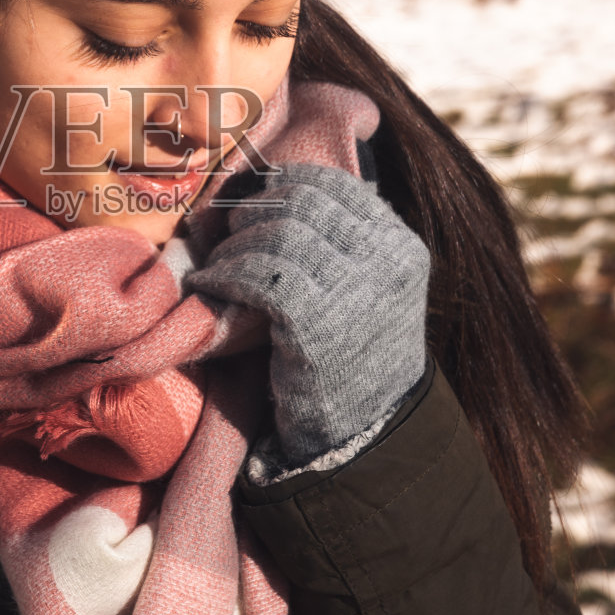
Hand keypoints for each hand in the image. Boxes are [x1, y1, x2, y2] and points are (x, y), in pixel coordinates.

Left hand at [186, 160, 430, 475]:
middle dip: (255, 212)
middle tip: (230, 232)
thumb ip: (341, 240)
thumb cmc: (351, 352)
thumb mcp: (369, 287)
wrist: (361, 431)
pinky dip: (226, 275)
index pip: (335, 186)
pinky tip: (212, 286)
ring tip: (219, 265)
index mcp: (402, 247)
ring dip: (235, 246)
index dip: (284, 184)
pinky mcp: (316, 325)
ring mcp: (354, 294)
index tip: (255, 201)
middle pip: (301, 203)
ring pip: (277, 235)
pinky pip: (259, 275)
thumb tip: (279, 182)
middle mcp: (386, 263)